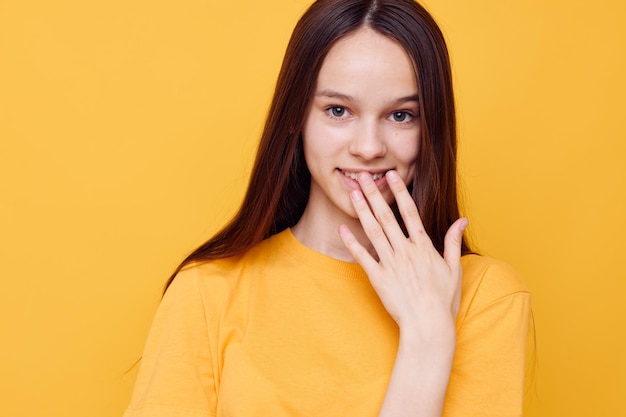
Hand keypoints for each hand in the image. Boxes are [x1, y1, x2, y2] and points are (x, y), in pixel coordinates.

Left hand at [338, 170, 467, 339]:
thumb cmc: (443, 299)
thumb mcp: (454, 268)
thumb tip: (462, 220)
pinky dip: (352, 242)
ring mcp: (390, 263)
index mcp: (423, 246)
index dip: (400, 191)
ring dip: (362, 211)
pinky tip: (343, 228)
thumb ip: (454, 241)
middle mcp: (405, 250)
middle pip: (387, 216)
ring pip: (373, 231)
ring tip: (352, 193)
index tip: (391, 175)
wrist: (428, 325)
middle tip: (362, 176)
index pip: (409, 212)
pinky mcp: (378, 278)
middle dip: (374, 194)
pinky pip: (362, 256)